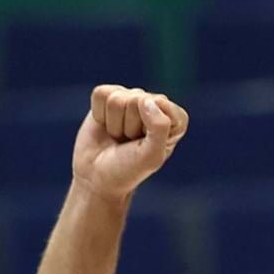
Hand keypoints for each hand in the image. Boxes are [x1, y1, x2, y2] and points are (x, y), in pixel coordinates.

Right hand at [72, 85, 188, 202]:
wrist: (98, 179)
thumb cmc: (128, 170)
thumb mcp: (151, 156)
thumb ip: (159, 127)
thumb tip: (145, 99)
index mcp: (174, 118)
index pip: (159, 103)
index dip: (146, 127)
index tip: (144, 145)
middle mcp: (155, 104)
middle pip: (135, 100)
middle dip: (128, 127)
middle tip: (128, 144)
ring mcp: (131, 99)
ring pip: (116, 99)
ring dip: (114, 124)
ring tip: (118, 138)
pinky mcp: (109, 97)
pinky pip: (101, 94)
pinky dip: (99, 115)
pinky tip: (105, 127)